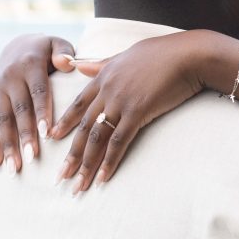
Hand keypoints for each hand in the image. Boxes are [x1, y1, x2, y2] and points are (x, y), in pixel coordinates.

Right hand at [0, 34, 74, 171]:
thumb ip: (64, 52)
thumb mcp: (56, 43)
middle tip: (32, 158)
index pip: (37, 91)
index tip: (47, 134)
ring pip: (1, 120)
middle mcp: (10, 78)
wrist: (16, 45)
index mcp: (29, 65)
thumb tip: (67, 63)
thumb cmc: (46, 50)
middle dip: (24, 135)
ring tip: (14, 168)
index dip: (41, 112)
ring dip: (6, 145)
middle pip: (18, 110)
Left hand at [50, 31, 207, 193]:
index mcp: (103, 76)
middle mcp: (107, 90)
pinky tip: (102, 177)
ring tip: (78, 185)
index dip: (64, 123)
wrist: (187, 55)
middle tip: (60, 176)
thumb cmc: (162, 53)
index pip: (78, 104)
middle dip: (71, 155)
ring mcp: (121, 102)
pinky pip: (119, 141)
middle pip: (83, 127)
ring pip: (97, 138)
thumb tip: (80, 66)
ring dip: (86, 164)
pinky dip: (110, 161)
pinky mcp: (138, 112)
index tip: (51, 138)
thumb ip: (101, 64)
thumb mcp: (126, 55)